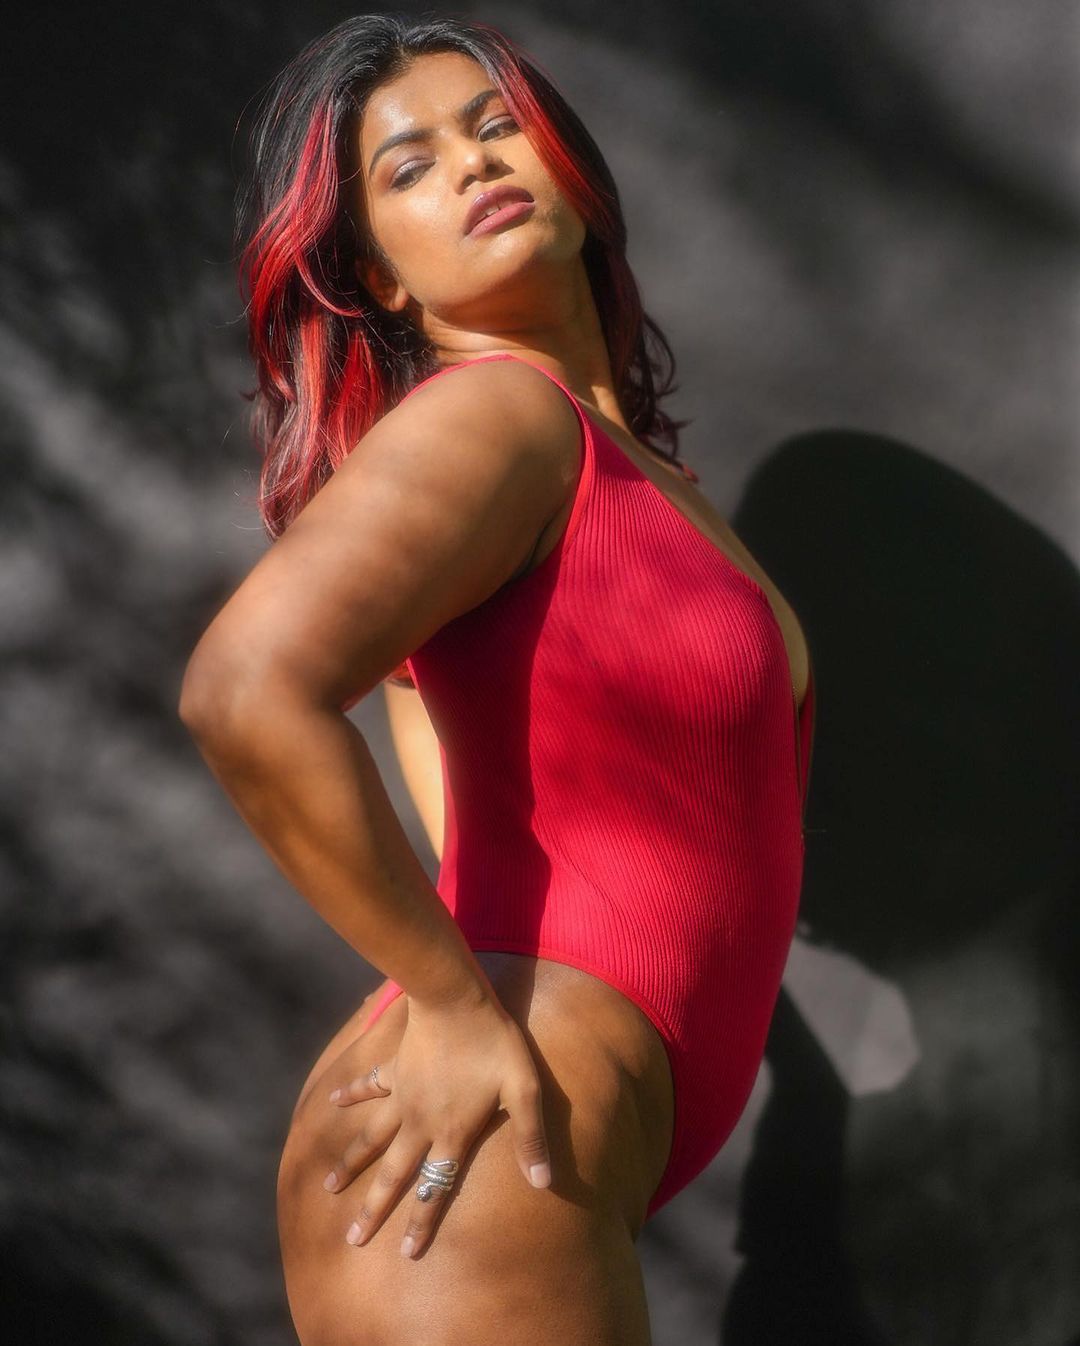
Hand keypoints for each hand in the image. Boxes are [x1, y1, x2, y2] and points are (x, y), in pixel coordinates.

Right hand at [322, 992, 552, 1258]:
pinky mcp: (394, 1069)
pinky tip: (333, 1100)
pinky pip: (369, 1085)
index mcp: (451, 1133)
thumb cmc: (494, 1043)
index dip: (423, 1223)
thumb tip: (545, 1183)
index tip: (406, 1254)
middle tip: (352, 1239)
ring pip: (371, 1138)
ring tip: (328, 1186)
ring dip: (350, 1163)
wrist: (454, 1000)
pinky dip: (350, 1094)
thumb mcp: (523, 1089)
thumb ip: (530, 1137)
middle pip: (394, 1174)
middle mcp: (419, 1123)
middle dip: (373, 1209)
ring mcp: (402, 1096)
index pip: (436, 1189)